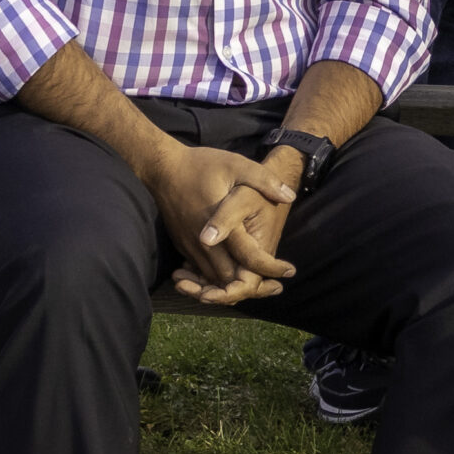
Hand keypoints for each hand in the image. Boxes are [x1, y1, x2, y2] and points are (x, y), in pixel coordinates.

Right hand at [144, 143, 298, 305]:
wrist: (163, 168)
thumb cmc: (201, 165)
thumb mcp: (237, 165)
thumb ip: (264, 181)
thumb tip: (289, 196)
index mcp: (222, 225)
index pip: (248, 257)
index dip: (271, 267)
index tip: (290, 271)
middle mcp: (204, 242)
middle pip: (230, 276)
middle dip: (252, 286)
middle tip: (274, 288)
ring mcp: (190, 245)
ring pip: (212, 277)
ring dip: (232, 285)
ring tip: (256, 285)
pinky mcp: (182, 244)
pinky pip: (199, 270)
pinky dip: (214, 277)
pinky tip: (230, 276)